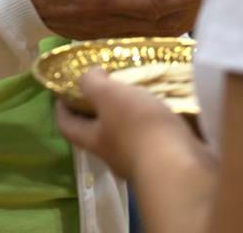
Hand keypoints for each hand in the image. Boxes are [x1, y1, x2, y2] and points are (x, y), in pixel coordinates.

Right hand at [17, 0, 203, 38]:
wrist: (19, 3)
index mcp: (98, 1)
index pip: (147, 3)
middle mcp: (107, 22)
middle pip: (157, 20)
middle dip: (187, 7)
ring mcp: (108, 31)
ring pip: (154, 29)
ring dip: (181, 15)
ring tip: (205, 0)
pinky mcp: (108, 34)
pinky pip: (144, 32)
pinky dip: (167, 22)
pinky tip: (183, 12)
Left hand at [57, 69, 206, 179]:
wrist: (180, 166)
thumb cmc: (138, 128)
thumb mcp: (110, 97)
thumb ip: (93, 84)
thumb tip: (88, 76)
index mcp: (95, 139)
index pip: (67, 126)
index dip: (62, 110)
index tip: (62, 93)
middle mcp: (114, 154)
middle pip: (99, 132)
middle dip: (101, 110)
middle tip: (110, 85)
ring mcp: (141, 159)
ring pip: (130, 134)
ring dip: (134, 115)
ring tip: (144, 91)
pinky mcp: (166, 159)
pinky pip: (156, 137)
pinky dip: (158, 122)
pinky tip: (168, 107)